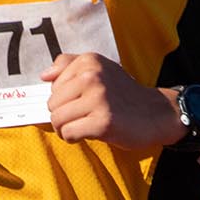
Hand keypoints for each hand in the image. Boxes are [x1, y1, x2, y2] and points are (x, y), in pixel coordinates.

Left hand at [42, 53, 181, 149]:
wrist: (156, 113)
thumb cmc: (123, 94)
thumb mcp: (100, 69)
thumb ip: (70, 65)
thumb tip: (44, 75)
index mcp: (90, 61)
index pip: (53, 84)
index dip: (64, 98)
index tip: (81, 102)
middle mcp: (92, 76)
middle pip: (52, 103)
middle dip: (63, 115)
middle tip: (82, 117)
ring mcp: (98, 99)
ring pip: (57, 119)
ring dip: (66, 128)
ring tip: (83, 126)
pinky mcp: (103, 122)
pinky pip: (69, 133)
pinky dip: (74, 138)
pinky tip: (89, 134)